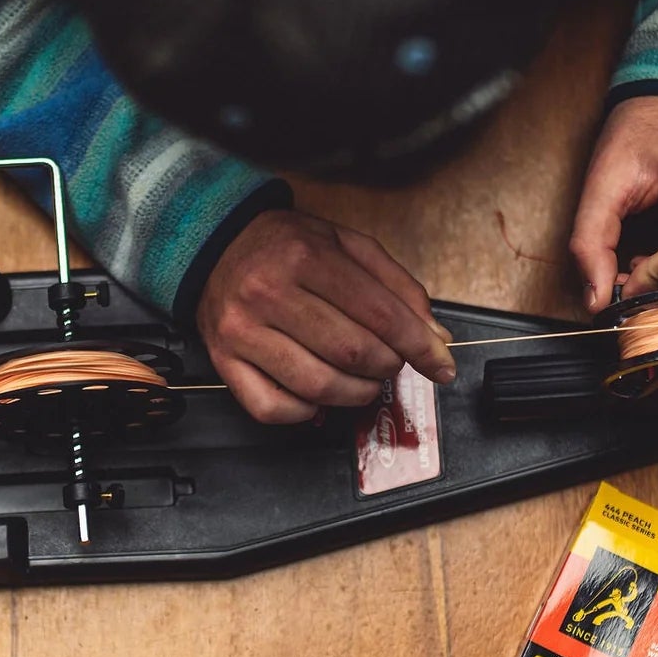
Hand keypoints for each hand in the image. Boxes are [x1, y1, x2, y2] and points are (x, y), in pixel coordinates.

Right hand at [196, 209, 456, 423]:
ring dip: (356, 393)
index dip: (420, 347)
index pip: (380, 315)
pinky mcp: (224, 361)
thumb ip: (396, 286)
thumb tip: (435, 337)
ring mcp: (242, 331)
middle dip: (388, 367)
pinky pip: (273, 408)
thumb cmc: (286, 246)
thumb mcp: (347, 245)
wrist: (216, 245)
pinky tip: (317, 395)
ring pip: (317, 387)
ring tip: (363, 380)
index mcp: (305, 256)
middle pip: (352, 353)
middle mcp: (269, 293)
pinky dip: (306, 412)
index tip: (441, 366)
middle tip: (392, 362)